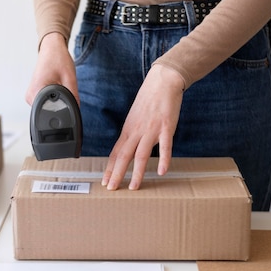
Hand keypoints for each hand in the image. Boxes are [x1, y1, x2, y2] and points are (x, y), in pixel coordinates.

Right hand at [25, 32, 78, 105]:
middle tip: (61, 84)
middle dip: (60, 102)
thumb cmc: (58, 59)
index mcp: (36, 91)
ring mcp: (31, 96)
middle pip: (49, 109)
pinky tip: (54, 85)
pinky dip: (52, 96)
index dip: (63, 106)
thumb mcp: (69, 78)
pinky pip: (45, 101)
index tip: (66, 94)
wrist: (51, 48)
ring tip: (56, 82)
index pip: (50, 110)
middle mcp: (30, 96)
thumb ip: (73, 96)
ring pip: (48, 106)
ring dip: (56, 99)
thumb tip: (76, 109)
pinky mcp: (34, 94)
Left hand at [102, 64, 185, 189]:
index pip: (115, 153)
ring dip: (137, 172)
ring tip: (134, 186)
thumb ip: (132, 134)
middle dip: (116, 174)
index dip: (109, 168)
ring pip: (141, 155)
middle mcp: (136, 132)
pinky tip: (162, 171)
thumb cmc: (149, 100)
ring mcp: (151, 130)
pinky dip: (163, 159)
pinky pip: (165, 146)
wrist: (162, 82)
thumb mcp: (135, 118)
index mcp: (128, 130)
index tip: (104, 181)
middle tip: (112, 188)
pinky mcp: (166, 127)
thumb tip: (127, 148)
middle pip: (124, 156)